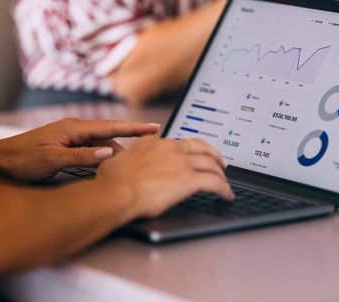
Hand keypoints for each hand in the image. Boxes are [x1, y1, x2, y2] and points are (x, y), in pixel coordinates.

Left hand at [0, 119, 159, 181]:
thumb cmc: (20, 159)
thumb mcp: (52, 159)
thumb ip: (81, 156)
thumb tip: (108, 153)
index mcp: (73, 127)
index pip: (111, 126)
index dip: (135, 128)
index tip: (154, 127)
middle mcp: (73, 129)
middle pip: (109, 135)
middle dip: (129, 141)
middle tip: (149, 151)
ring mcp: (69, 137)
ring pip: (100, 144)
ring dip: (114, 153)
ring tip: (131, 163)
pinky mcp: (65, 146)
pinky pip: (91, 149)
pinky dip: (102, 157)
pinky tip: (107, 165)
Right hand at [98, 136, 233, 217]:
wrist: (117, 192)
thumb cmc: (111, 182)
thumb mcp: (114, 161)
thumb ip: (124, 158)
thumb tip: (121, 161)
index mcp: (153, 142)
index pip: (179, 142)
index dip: (190, 149)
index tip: (193, 154)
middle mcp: (170, 148)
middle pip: (200, 147)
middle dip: (213, 154)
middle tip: (220, 162)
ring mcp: (182, 162)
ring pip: (211, 164)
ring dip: (220, 173)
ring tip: (224, 180)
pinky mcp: (190, 179)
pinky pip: (214, 182)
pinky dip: (224, 189)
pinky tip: (226, 195)